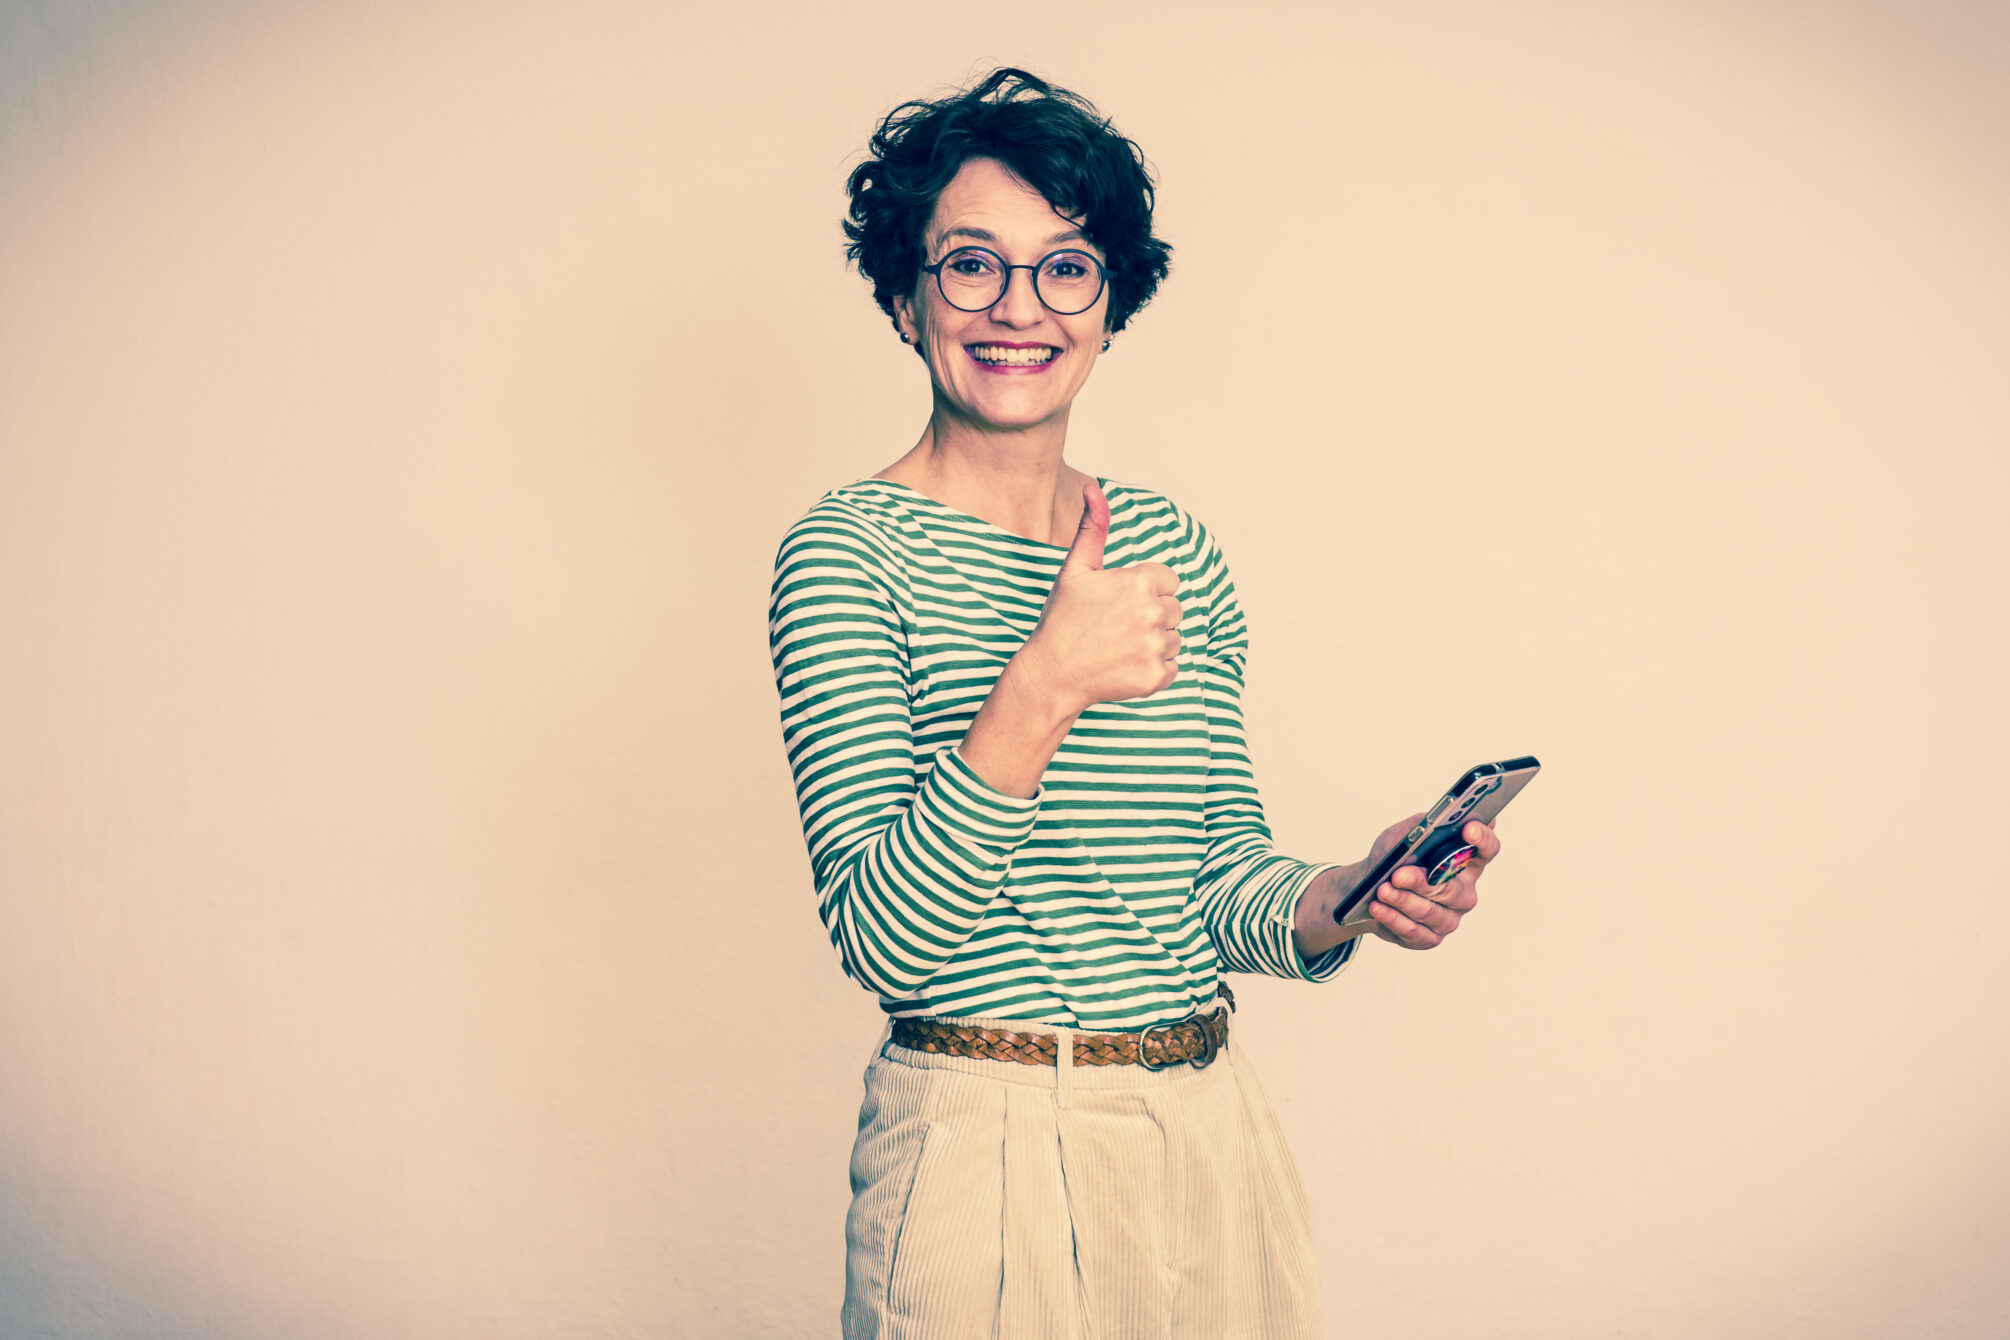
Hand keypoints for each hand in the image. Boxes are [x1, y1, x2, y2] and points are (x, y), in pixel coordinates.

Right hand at [1012, 481, 1181, 712]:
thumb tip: (1094, 488)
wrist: (1053, 673)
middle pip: (1175, 608)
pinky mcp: (1158, 676)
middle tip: (1116, 626)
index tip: (1118, 603)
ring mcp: (1157, 645)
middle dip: (1152, 615)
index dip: (1144, 590)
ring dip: (1155, 642)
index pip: (1168, 580)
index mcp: (1139, 581)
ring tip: (1120, 646)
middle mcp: (1153, 611)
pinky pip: (1173, 666)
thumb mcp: (1076, 569)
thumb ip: (1094, 527)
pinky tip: (1126, 665)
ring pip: (1175, 637)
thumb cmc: (1062, 619)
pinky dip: (1155, 668)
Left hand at [1365, 817, 1501, 950]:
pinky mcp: (1430, 938)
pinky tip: (1378, 908)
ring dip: (1402, 900)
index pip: (1486, 851)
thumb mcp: (1399, 836)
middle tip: (1399, 874)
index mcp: (1465, 862)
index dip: (1482, 840)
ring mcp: (1449, 918)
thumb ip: (1418, 826)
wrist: (1365, 889)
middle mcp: (1463, 892)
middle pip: (1452, 890)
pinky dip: (1393, 918)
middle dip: (1422, 882)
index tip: (1467, 829)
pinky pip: (1415, 932)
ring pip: (1429, 912)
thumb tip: (1434, 820)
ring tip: (1382, 890)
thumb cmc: (1390, 860)